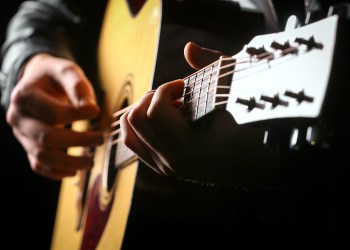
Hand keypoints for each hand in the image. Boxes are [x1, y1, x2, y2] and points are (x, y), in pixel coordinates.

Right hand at [6, 53, 103, 179]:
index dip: (75, 115)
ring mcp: (21, 134)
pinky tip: (75, 170)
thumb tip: (91, 109)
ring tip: (91, 162)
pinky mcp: (28, 146)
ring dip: (68, 162)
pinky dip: (56, 171)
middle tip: (99, 139)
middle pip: (45, 137)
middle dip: (76, 141)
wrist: (37, 81)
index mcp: (24, 96)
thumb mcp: (66, 70)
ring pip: (41, 156)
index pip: (51, 113)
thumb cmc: (53, 76)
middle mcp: (18, 117)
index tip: (96, 112)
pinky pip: (38, 165)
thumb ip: (77, 86)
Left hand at [120, 42, 281, 186]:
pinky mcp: (159, 166)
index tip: (183, 85)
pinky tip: (158, 116)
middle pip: (137, 118)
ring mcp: (164, 166)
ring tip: (165, 105)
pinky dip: (137, 122)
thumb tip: (188, 48)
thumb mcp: (233, 92)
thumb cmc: (245, 127)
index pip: (155, 112)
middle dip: (152, 96)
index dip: (166, 89)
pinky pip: (131, 140)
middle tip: (173, 94)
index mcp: (190, 147)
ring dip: (143, 108)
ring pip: (129, 129)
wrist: (247, 162)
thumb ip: (212, 64)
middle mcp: (172, 161)